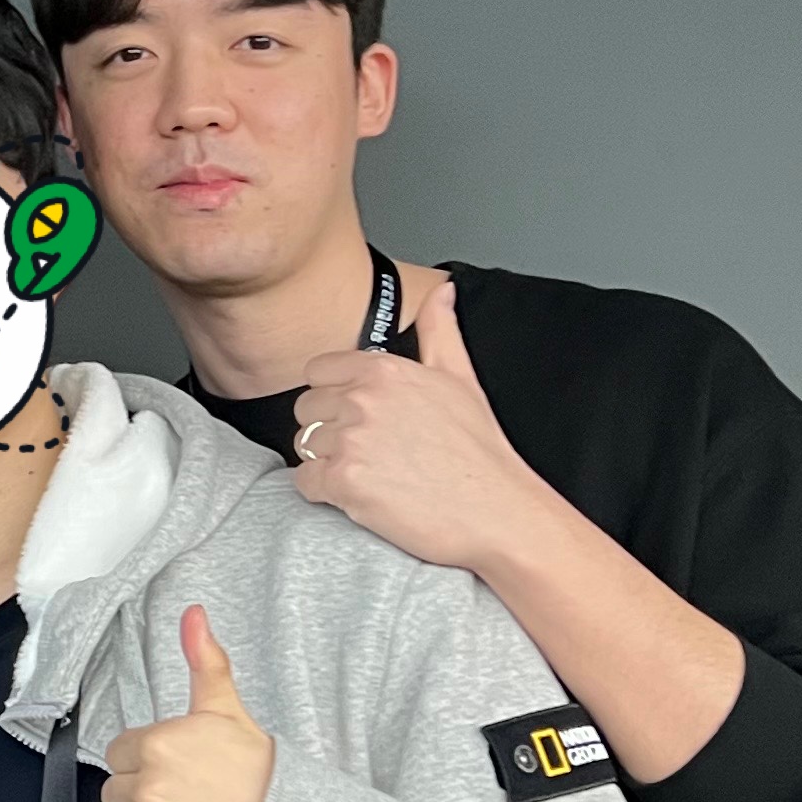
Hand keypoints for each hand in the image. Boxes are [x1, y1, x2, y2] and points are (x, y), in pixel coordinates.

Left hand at [102, 608, 275, 801]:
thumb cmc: (261, 775)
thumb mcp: (229, 712)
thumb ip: (204, 662)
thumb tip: (192, 616)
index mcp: (156, 747)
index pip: (119, 752)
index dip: (145, 760)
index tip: (175, 768)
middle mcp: (148, 792)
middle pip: (116, 792)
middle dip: (144, 795)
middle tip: (185, 798)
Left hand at [284, 280, 551, 575]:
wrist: (497, 513)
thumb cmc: (480, 452)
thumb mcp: (461, 378)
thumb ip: (440, 330)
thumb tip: (443, 288)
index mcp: (384, 369)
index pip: (317, 371)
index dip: (332, 396)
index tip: (357, 416)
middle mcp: (362, 398)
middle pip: (305, 409)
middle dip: (328, 430)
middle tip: (370, 451)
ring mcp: (350, 439)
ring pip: (304, 446)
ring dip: (329, 462)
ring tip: (374, 474)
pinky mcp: (344, 481)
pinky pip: (305, 482)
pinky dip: (325, 493)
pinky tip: (363, 495)